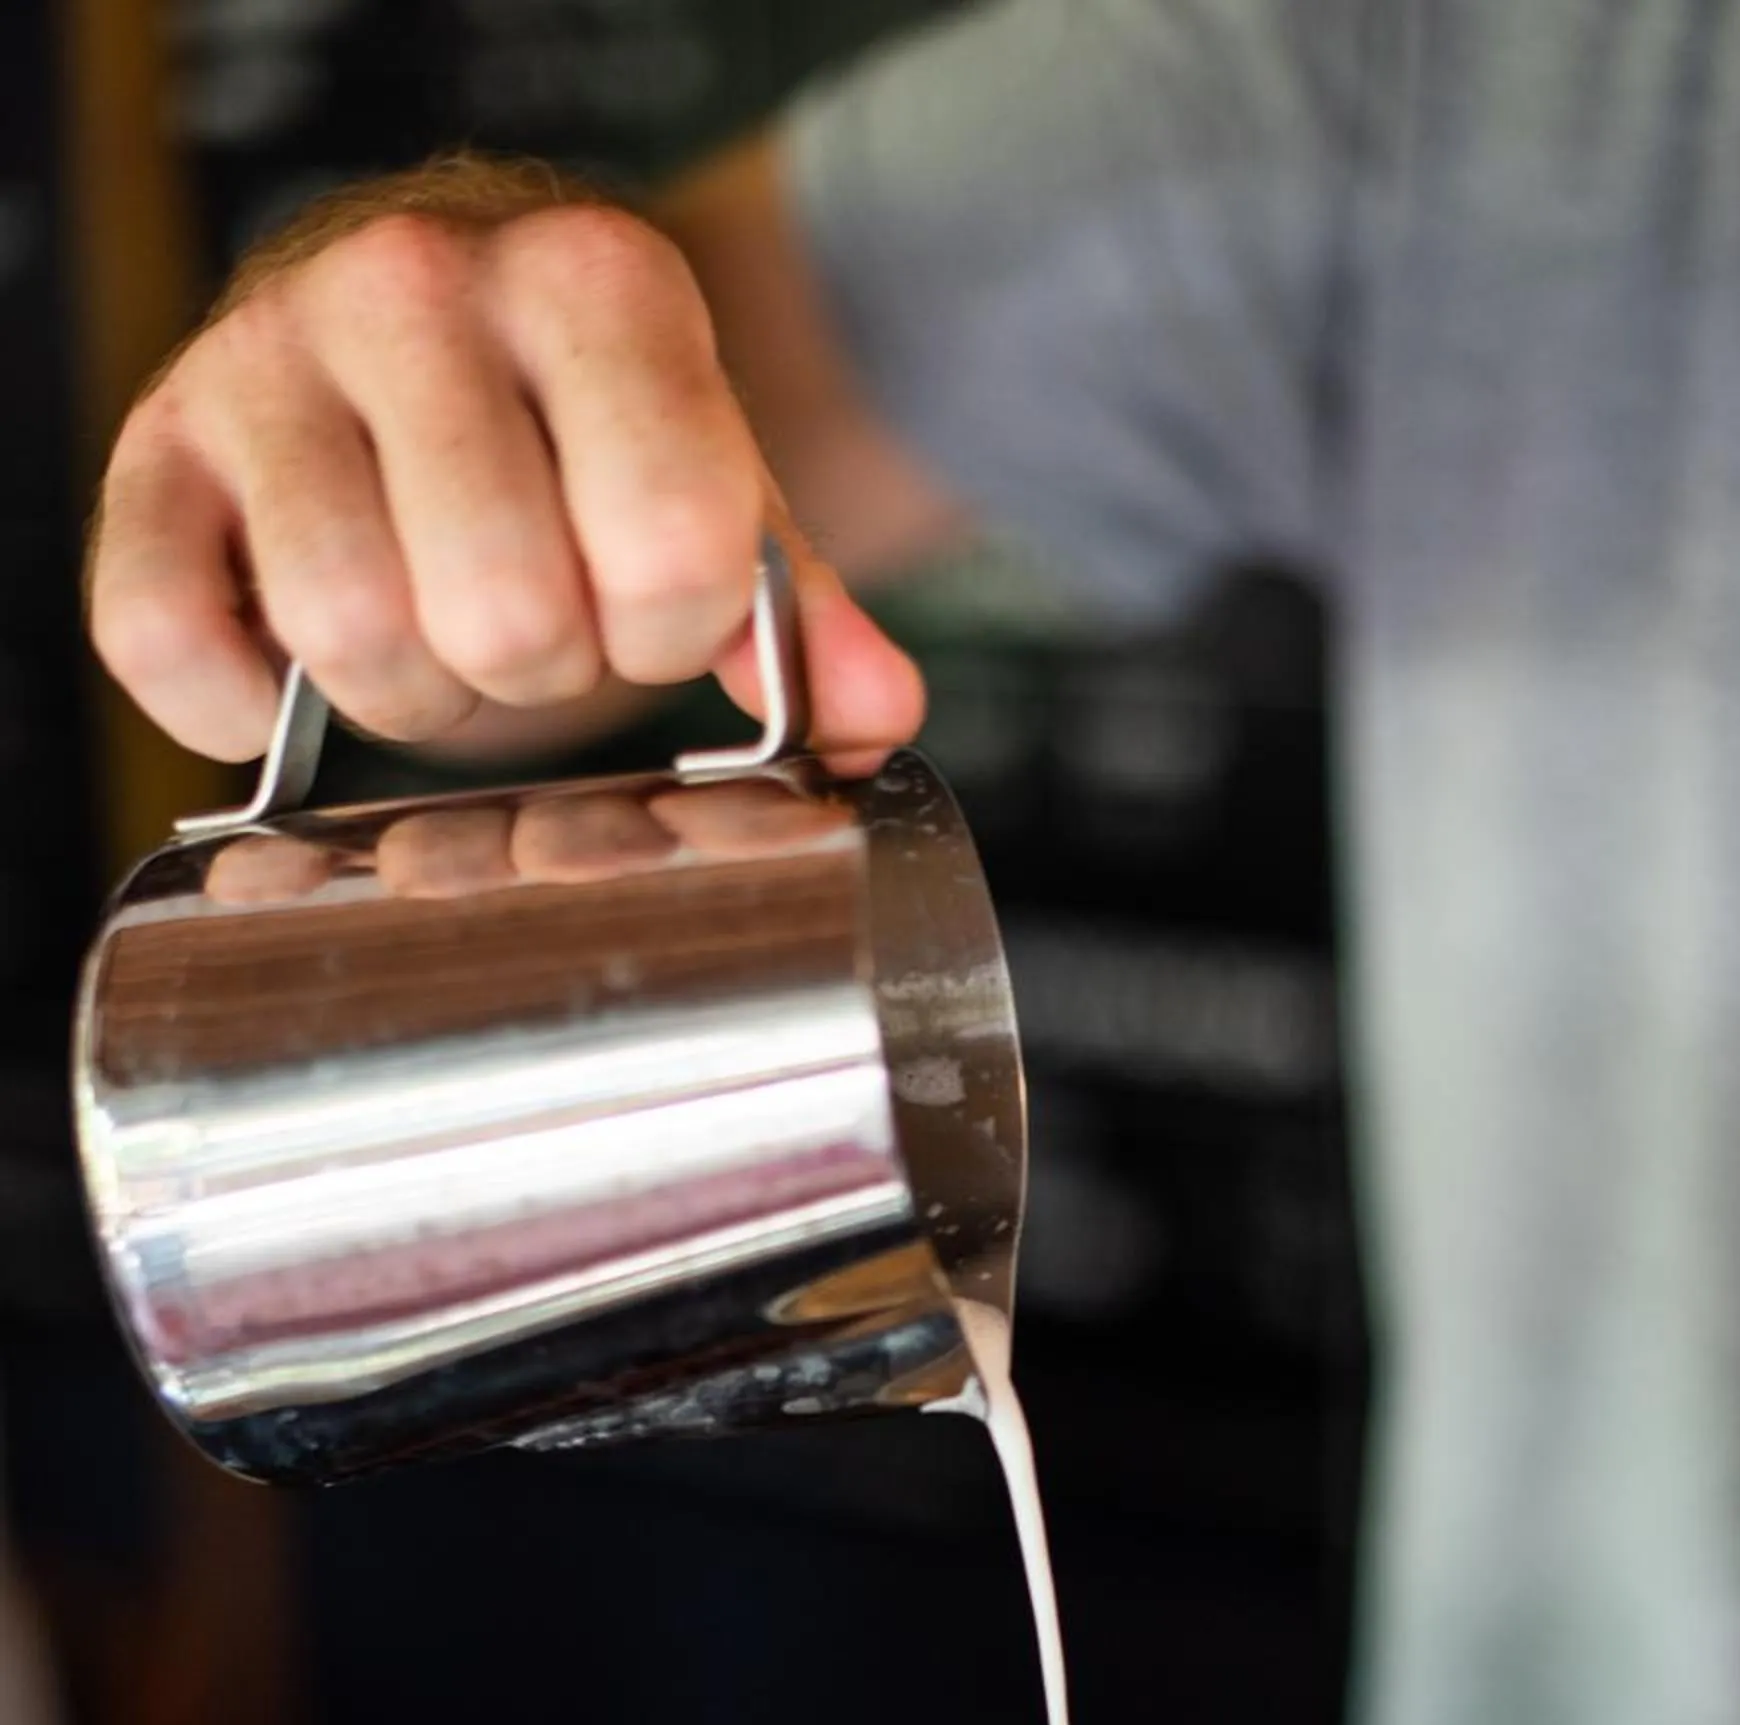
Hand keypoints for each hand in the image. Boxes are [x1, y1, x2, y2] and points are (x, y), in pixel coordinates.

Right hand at [89, 161, 924, 771]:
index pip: (670, 550)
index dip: (669, 628)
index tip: (645, 597)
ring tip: (427, 623)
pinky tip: (287, 668)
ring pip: (350, 641)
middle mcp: (415, 287)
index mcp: (590, 280)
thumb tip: (874, 717)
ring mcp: (264, 360)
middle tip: (529, 615)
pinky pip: (167, 643)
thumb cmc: (571, 432)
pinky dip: (233, 707)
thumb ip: (794, 610)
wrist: (419, 328)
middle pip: (506, 617)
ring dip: (409, 694)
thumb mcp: (707, 486)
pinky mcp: (152, 451)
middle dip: (537, 667)